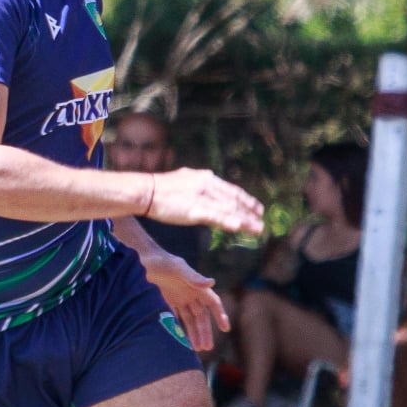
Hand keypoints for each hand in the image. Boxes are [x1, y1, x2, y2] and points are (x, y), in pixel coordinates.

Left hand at [139, 250, 225, 351]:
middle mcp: (190, 293)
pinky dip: (179, 328)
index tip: (225, 329)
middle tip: (207, 347)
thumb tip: (212, 283)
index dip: (220, 315)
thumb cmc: (161, 260)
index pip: (213, 303)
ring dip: (193, 333)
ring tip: (196, 349)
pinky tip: (180, 340)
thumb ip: (193, 276)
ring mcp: (178, 298)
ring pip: (189, 319)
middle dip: (205, 331)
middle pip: (201, 316)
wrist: (140, 259)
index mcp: (196, 286)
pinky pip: (175, 318)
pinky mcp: (166, 301)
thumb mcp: (177, 267)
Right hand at [146, 169, 263, 234]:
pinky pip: (217, 217)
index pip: (231, 190)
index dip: (245, 200)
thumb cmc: (158, 189)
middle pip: (234, 200)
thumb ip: (196, 187)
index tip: (257, 207)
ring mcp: (202, 197)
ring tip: (258, 228)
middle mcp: (207, 185)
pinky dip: (230, 222)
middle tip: (262, 220)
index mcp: (205, 178)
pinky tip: (240, 228)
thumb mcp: (182, 183)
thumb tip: (204, 192)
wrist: (144, 190)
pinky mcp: (195, 209)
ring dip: (245, 220)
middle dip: (250, 211)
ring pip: (229, 209)